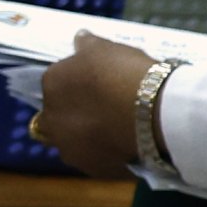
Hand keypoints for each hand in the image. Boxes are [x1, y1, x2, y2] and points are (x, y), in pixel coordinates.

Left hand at [28, 36, 156, 177]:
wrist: (155, 112)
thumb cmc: (127, 73)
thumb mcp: (107, 48)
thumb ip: (88, 44)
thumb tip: (79, 38)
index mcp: (51, 85)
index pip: (55, 82)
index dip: (75, 84)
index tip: (95, 85)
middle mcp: (51, 119)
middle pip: (55, 116)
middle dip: (72, 113)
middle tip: (102, 108)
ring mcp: (69, 147)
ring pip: (71, 141)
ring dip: (85, 136)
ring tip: (115, 129)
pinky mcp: (90, 169)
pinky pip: (94, 159)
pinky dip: (104, 153)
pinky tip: (124, 144)